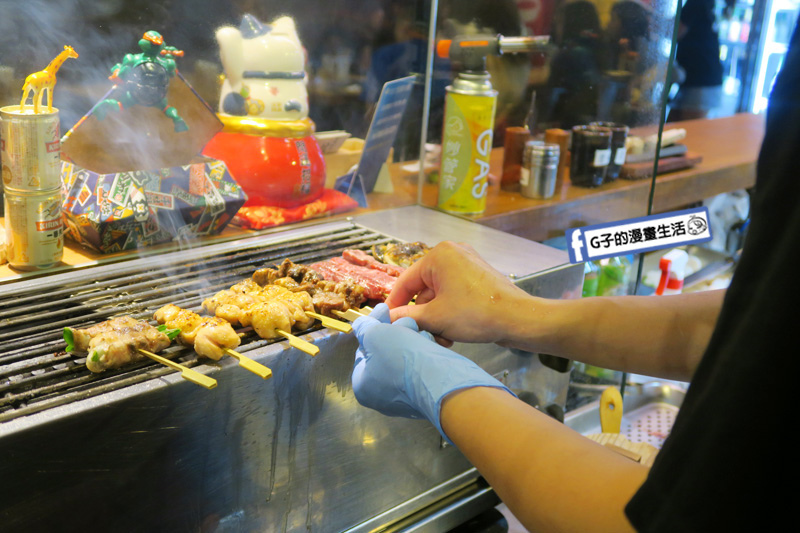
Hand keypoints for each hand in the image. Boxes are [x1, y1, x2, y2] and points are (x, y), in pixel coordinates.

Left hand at [352, 304, 513, 439]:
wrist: (442, 381)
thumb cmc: (403, 360)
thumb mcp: (375, 335)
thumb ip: (364, 328)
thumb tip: (361, 324)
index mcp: (363, 387)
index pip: (364, 350)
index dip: (375, 327)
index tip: (385, 312)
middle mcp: (382, 396)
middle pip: (385, 352)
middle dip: (396, 332)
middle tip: (406, 322)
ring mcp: (406, 396)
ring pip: (405, 356)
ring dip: (412, 338)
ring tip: (420, 333)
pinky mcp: (427, 392)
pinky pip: (422, 366)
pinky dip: (425, 352)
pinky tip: (429, 344)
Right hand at [385, 241, 531, 346]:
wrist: (517, 319)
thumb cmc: (476, 313)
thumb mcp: (435, 317)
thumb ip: (406, 317)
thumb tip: (388, 320)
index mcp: (439, 255)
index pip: (405, 281)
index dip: (394, 304)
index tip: (386, 321)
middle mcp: (453, 253)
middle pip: (423, 289)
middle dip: (422, 316)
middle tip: (421, 335)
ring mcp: (467, 264)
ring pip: (438, 294)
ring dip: (436, 318)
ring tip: (442, 337)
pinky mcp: (478, 277)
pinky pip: (453, 293)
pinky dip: (449, 312)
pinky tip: (452, 332)